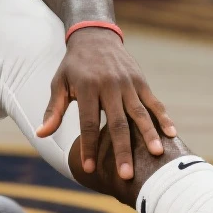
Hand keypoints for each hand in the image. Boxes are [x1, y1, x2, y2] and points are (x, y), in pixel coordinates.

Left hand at [36, 28, 175, 180]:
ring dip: (148, 135)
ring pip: (139, 113)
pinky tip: (172, 133)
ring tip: (156, 155)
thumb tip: (40, 134)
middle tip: (127, 174)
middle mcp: (109, 86)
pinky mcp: (141, 81)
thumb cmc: (73, 66)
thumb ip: (54, 110)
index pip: (88, 123)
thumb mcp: (59, 84)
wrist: (95, 37)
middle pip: (117, 123)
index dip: (88, 146)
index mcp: (87, 88)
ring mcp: (127, 84)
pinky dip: (163, 117)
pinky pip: (153, 102)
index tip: (89, 168)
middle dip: (122, 150)